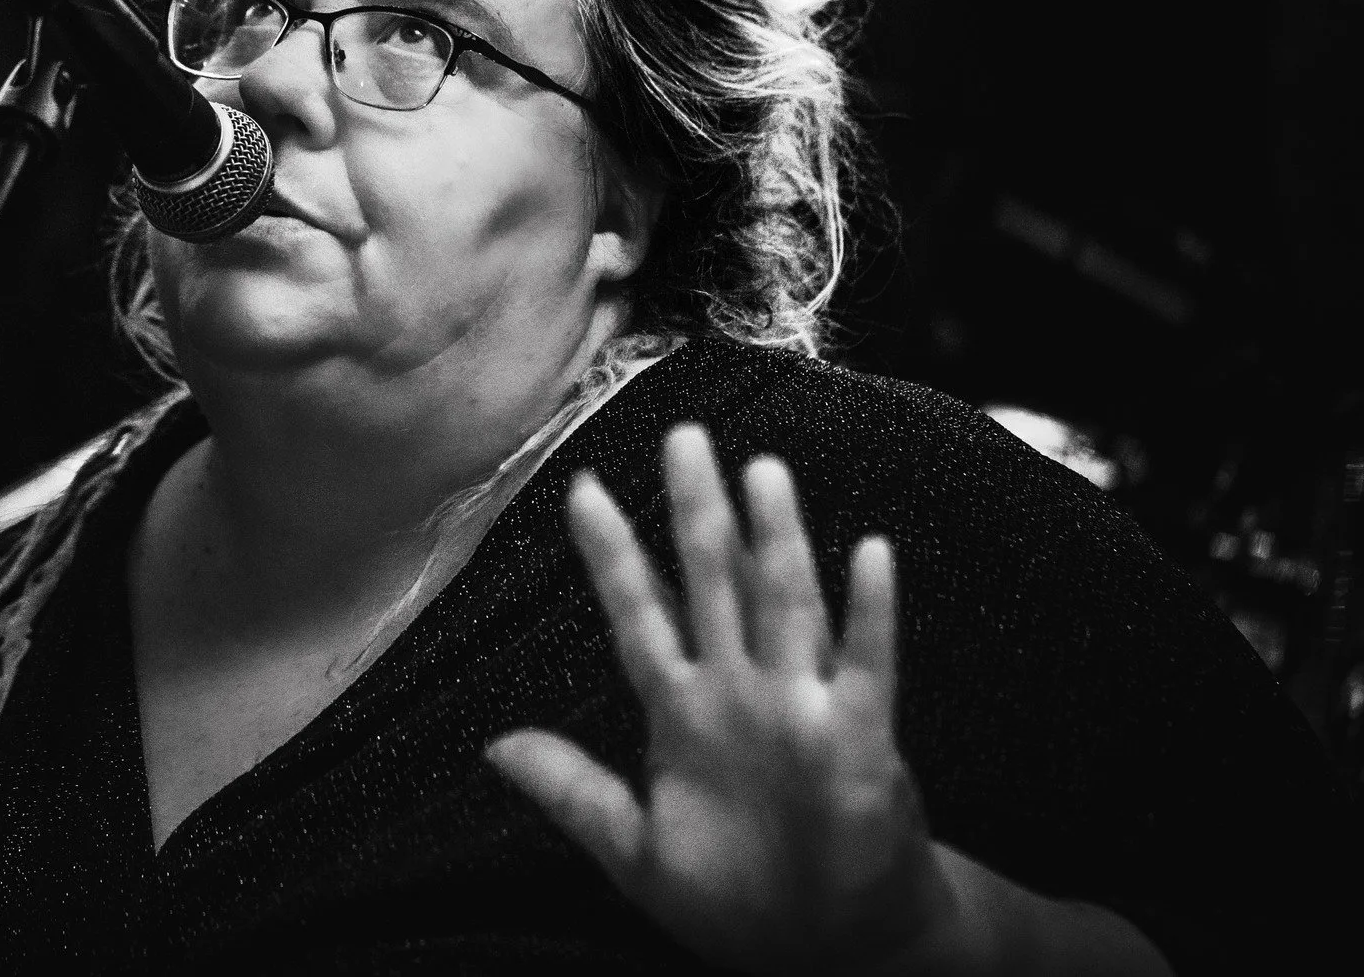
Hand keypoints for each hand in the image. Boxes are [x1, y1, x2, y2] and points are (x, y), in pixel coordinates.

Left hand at [488, 425, 959, 974]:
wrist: (831, 947)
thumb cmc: (738, 897)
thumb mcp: (637, 849)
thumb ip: (573, 791)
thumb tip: (494, 748)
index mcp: (682, 714)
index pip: (639, 616)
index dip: (612, 557)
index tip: (581, 491)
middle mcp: (738, 693)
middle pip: (712, 583)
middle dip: (695, 512)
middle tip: (682, 437)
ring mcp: (798, 708)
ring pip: (784, 604)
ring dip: (775, 540)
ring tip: (761, 472)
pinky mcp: (858, 738)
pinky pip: (864, 665)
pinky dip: (869, 613)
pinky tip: (869, 555)